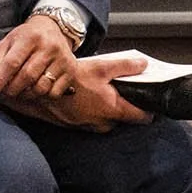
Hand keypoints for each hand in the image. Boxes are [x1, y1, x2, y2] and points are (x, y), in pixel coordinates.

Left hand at [0, 15, 78, 100]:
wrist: (53, 28)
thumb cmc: (29, 36)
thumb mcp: (10, 41)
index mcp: (30, 37)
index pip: (12, 63)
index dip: (0, 80)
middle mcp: (49, 47)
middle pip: (27, 77)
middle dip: (12, 89)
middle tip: (6, 91)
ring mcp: (62, 59)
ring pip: (41, 87)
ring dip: (27, 94)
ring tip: (22, 89)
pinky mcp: (70, 70)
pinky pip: (54, 92)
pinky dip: (43, 95)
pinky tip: (38, 87)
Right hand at [0, 54, 150, 131]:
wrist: (39, 92)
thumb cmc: (70, 80)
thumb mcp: (100, 67)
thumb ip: (125, 66)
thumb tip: (143, 65)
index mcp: (113, 110)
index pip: (142, 117)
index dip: (150, 110)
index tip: (153, 104)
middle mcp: (102, 123)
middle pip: (124, 119)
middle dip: (125, 107)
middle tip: (122, 92)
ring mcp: (88, 127)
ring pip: (107, 121)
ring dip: (108, 110)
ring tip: (102, 94)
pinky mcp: (76, 126)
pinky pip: (91, 122)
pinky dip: (92, 112)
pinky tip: (86, 99)